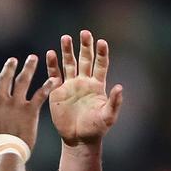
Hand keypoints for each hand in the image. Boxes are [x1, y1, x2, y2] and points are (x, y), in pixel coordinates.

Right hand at [0, 55, 56, 148]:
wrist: (5, 152)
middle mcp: (1, 101)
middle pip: (5, 79)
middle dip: (9, 67)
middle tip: (13, 60)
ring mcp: (16, 104)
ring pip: (22, 81)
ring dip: (28, 68)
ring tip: (33, 58)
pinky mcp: (30, 110)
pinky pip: (40, 95)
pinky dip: (48, 86)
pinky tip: (55, 78)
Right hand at [46, 30, 123, 145]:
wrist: (78, 138)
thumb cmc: (96, 128)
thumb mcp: (108, 116)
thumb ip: (114, 102)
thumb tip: (120, 87)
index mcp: (97, 85)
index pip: (101, 65)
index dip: (101, 53)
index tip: (102, 42)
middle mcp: (84, 81)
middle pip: (85, 59)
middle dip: (85, 46)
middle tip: (84, 32)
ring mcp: (70, 84)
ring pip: (69, 63)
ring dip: (67, 51)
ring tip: (65, 38)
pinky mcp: (57, 90)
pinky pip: (54, 74)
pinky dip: (52, 64)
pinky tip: (50, 53)